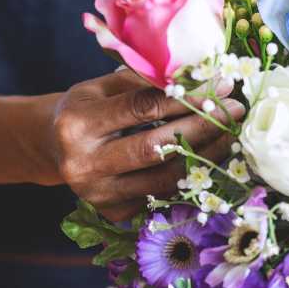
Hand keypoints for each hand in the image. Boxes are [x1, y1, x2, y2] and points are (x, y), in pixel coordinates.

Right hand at [49, 70, 243, 221]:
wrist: (53, 147)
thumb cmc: (87, 108)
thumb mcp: (103, 86)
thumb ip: (144, 81)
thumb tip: (201, 75)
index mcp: (78, 124)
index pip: (143, 108)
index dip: (187, 96)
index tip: (221, 85)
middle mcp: (84, 164)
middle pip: (156, 147)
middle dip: (203, 127)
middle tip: (235, 111)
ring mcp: (98, 195)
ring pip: (164, 178)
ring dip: (205, 156)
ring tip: (231, 135)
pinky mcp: (113, 213)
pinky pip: (163, 195)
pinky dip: (191, 176)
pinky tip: (212, 158)